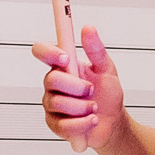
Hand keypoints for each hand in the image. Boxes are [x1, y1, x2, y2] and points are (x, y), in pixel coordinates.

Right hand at [33, 25, 122, 149]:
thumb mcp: (106, 69)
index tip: (65, 57)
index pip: (42, 51)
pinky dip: (82, 124)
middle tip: (91, 90)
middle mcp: (52, 84)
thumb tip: (88, 28)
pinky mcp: (55, 125)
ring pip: (58, 104)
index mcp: (62, 66)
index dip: (49, 52)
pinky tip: (92, 121)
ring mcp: (52, 105)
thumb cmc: (107, 94)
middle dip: (76, 86)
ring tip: (95, 108)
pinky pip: (63, 126)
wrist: (113, 123)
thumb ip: (96, 50)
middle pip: (51, 80)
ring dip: (82, 107)